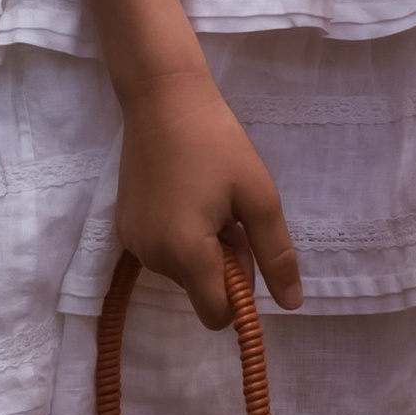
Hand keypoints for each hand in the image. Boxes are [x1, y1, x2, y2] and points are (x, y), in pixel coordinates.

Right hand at [113, 66, 301, 327]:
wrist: (162, 100)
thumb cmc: (217, 143)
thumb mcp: (258, 196)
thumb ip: (275, 253)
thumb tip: (291, 304)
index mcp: (186, 253)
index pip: (217, 315)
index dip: (240, 294)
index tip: (248, 251)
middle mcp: (153, 257)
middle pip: (200, 292)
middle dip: (223, 266)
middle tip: (232, 217)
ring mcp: (134, 243)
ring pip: (182, 273)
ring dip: (202, 251)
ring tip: (208, 203)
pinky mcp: (124, 228)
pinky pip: (162, 254)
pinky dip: (180, 240)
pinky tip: (185, 199)